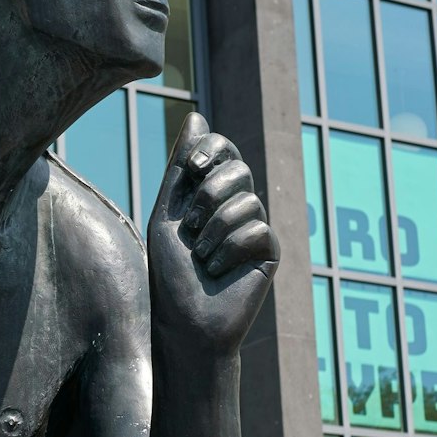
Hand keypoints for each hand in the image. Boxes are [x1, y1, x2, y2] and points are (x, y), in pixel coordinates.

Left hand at [147, 113, 278, 356]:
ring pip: (248, 200)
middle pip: (239, 168)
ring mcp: (255, 228)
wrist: (185, 321)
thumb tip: (196, 115)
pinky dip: (229, 250)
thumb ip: (179, 168)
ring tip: (201, 257)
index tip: (190, 166)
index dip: (211, 148)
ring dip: (214, 230)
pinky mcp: (269, 252)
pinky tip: (218, 271)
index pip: (223, 148)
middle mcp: (236, 206)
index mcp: (210, 193)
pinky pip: (258, 229)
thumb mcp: (167, 213)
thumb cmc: (171, 273)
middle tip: (191, 225)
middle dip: (209, 193)